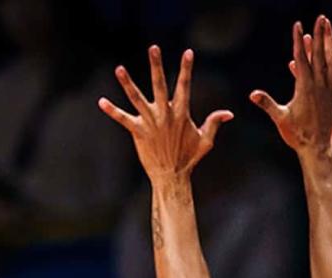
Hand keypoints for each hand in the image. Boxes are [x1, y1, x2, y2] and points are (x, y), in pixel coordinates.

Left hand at [99, 46, 232, 183]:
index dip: (187, 69)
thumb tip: (229, 113)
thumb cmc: (189, 158)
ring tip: (119, 68)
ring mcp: (150, 123)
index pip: (185, 86)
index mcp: (181, 114)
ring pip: (137, 99)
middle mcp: (164, 115)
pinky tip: (101, 102)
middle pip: (159, 85)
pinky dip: (112, 111)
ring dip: (127, 83)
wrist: (171, 176)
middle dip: (156, 66)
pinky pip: (123, 119)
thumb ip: (214, 123)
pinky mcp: (138, 132)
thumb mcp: (206, 141)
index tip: (188, 52)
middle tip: (154, 47)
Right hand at [249, 16, 331, 154]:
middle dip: (320, 36)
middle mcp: (320, 87)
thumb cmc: (297, 135)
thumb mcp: (280, 119)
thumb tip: (252, 94)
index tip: (298, 25)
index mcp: (305, 88)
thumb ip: (267, 104)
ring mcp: (330, 92)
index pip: (301, 59)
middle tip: (322, 18)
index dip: (299, 41)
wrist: (316, 150)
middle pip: (320, 56)